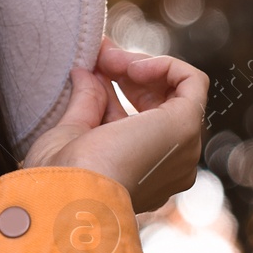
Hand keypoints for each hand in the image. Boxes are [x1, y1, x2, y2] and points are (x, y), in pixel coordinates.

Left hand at [22, 38, 208, 213]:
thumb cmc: (61, 176)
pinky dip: (163, 64)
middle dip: (127, 72)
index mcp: (141, 170)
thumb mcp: (71, 132)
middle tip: (97, 56)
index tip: (89, 67)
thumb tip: (86, 72)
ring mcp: (181, 147)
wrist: (70, 195)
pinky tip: (131, 65)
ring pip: (175, 91)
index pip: (136, 116)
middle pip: (159, 102)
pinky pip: (191, 81)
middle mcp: (168, 163)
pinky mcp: (184, 128)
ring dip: (139, 65)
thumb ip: (86, 101)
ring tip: (106, 58)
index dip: (115, 86)